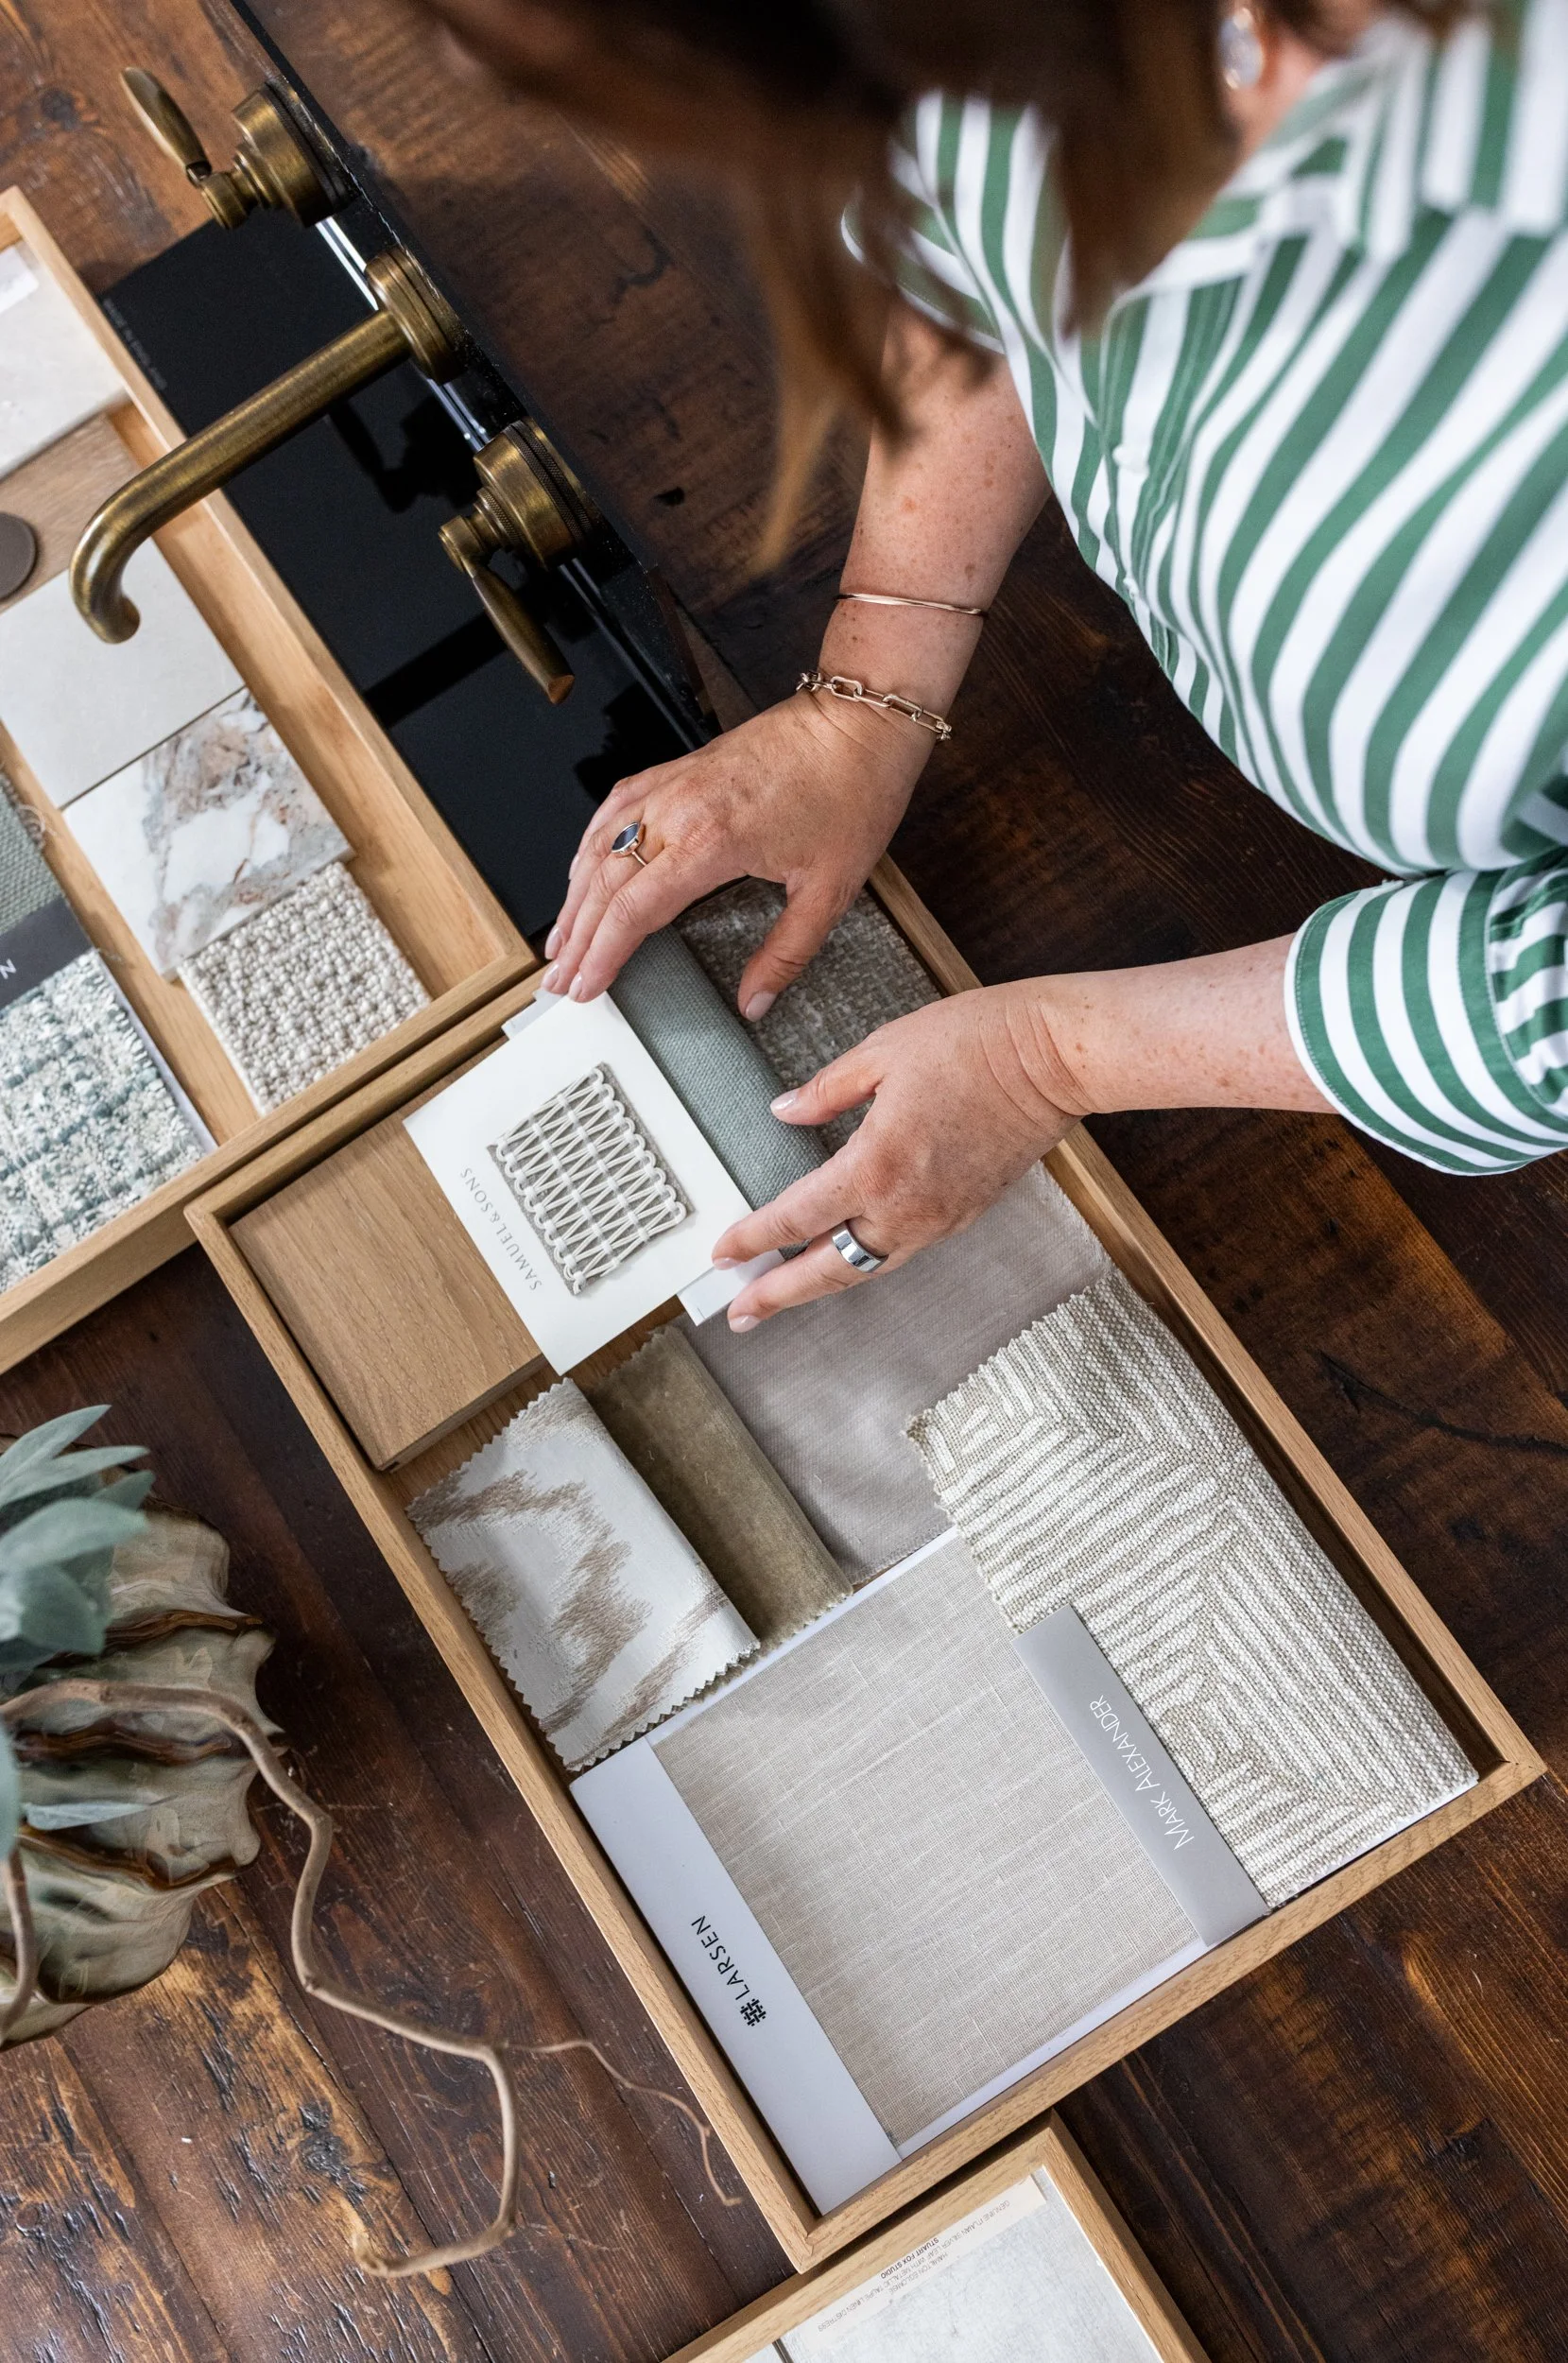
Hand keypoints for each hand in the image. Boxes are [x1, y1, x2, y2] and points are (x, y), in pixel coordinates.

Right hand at [541, 688, 930, 1011]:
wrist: (857, 723)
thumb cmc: (850, 791)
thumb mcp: (829, 891)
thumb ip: (786, 954)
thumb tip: (757, 1001)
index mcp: (711, 841)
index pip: (634, 910)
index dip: (602, 955)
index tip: (586, 985)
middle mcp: (679, 808)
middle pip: (606, 882)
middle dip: (577, 937)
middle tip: (560, 977)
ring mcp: (673, 784)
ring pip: (600, 844)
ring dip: (574, 896)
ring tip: (560, 938)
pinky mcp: (678, 769)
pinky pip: (615, 809)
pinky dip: (591, 845)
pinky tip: (584, 868)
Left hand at [711, 936, 1328, 1328]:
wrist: (1056, 1059)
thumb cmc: (980, 1043)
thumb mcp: (883, 1051)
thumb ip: (826, 1091)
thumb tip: (784, 1112)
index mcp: (877, 1164)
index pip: (796, 1218)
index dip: (753, 1239)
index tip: (724, 1253)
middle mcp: (907, 1206)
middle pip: (829, 1270)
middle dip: (779, 1295)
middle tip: (740, 1315)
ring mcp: (941, 1217)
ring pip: (868, 1269)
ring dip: (822, 1285)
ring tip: (783, 1294)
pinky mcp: (965, 1214)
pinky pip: (903, 1251)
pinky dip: (866, 1262)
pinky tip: (847, 1255)